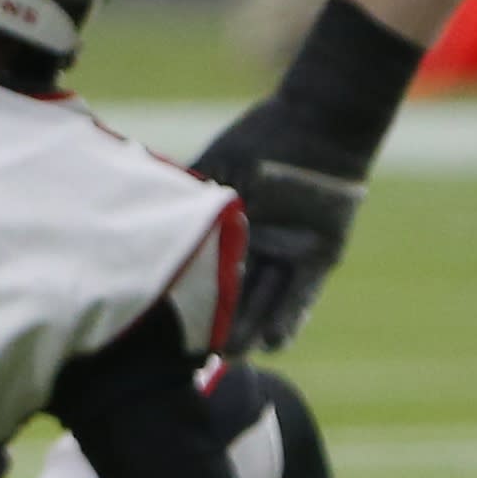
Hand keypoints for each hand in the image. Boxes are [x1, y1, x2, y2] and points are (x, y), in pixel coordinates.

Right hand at [191, 99, 367, 353]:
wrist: (317, 122)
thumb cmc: (261, 140)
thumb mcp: (218, 167)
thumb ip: (192, 200)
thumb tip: (155, 228)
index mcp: (232, 227)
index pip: (210, 271)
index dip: (196, 298)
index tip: (177, 324)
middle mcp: (259, 247)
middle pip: (236, 294)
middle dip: (222, 324)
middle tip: (203, 354)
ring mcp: (288, 254)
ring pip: (266, 300)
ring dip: (253, 327)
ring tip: (236, 355)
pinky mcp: (321, 257)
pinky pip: (303, 294)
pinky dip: (290, 316)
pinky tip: (275, 340)